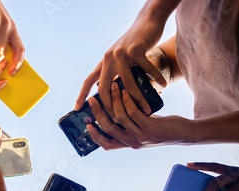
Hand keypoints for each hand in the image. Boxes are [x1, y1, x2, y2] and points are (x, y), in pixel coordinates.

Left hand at [74, 0, 178, 114]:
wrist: (147, 21)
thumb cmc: (136, 43)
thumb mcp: (122, 58)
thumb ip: (118, 73)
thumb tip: (119, 94)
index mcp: (104, 62)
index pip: (89, 80)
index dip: (81, 95)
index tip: (76, 108)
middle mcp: (109, 58)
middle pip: (106, 89)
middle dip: (113, 107)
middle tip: (121, 120)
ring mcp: (121, 54)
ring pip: (128, 84)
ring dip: (138, 100)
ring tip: (146, 110)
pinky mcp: (136, 50)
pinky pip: (146, 70)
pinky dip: (155, 78)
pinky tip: (162, 85)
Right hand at [86, 84, 189, 149]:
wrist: (184, 133)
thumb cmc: (163, 128)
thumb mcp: (144, 128)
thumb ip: (131, 125)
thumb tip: (115, 111)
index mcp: (129, 144)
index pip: (107, 144)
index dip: (95, 135)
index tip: (87, 123)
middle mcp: (133, 143)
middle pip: (109, 128)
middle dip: (98, 112)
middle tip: (92, 99)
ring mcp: (141, 136)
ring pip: (119, 118)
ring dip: (113, 100)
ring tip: (111, 87)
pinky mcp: (150, 128)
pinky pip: (133, 113)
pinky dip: (126, 100)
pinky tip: (125, 91)